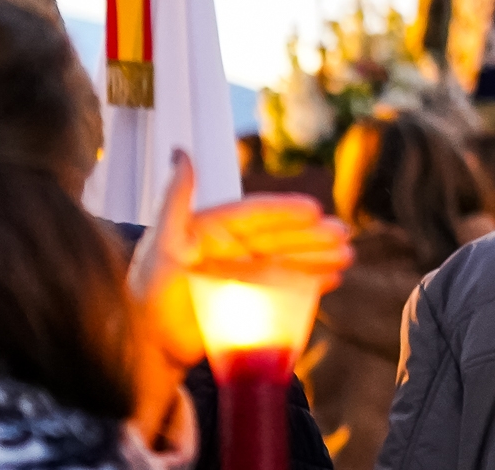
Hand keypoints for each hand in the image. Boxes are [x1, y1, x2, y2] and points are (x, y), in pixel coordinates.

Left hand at [130, 151, 354, 367]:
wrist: (147, 344)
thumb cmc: (147, 290)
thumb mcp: (162, 240)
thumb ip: (176, 198)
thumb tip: (182, 151)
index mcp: (216, 229)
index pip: (258, 214)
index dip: (286, 211)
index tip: (314, 208)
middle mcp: (235, 249)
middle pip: (282, 238)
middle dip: (314, 236)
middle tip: (343, 235)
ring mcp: (244, 277)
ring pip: (290, 262)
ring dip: (320, 258)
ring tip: (347, 256)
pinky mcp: (251, 304)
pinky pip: (287, 289)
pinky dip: (311, 284)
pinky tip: (332, 280)